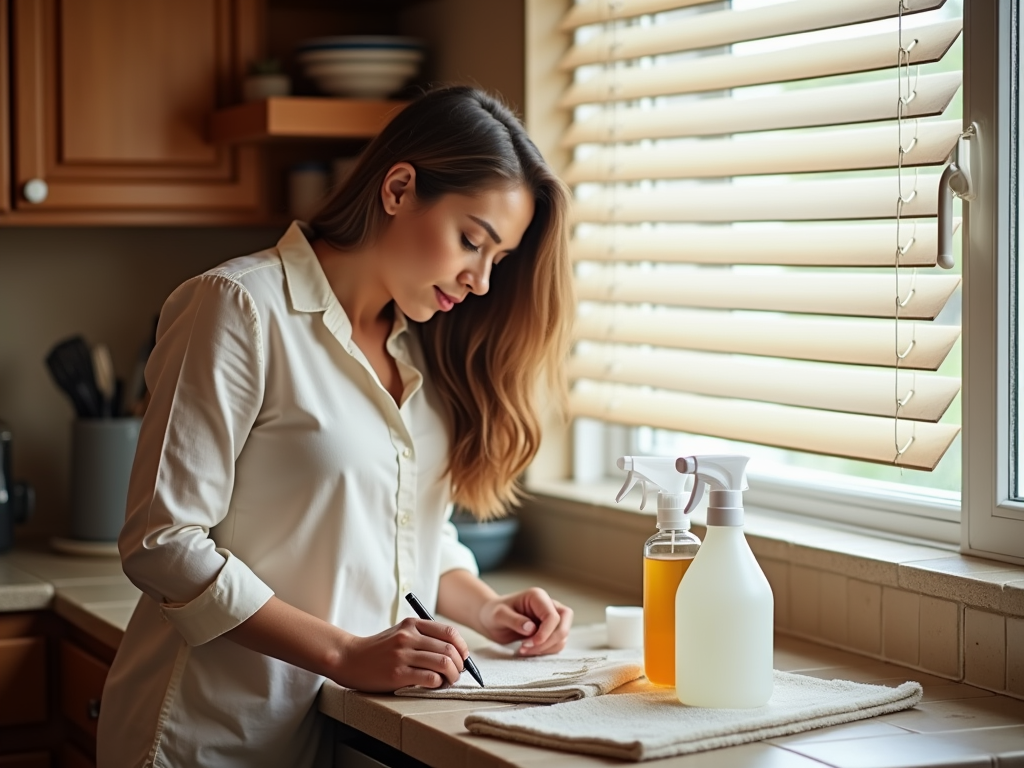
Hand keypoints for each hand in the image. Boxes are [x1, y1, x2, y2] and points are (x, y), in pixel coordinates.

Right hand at [333, 617, 469, 691]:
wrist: (350, 658)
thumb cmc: (379, 649)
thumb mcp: (401, 633)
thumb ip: (423, 637)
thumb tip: (454, 652)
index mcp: (412, 624)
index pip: (449, 632)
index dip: (462, 647)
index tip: (463, 657)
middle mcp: (408, 637)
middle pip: (449, 649)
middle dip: (460, 665)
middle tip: (458, 673)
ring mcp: (402, 655)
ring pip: (443, 663)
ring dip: (452, 676)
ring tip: (449, 681)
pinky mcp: (397, 674)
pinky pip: (429, 678)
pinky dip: (438, 684)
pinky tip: (434, 685)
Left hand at [478, 588, 573, 655]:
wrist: (490, 619)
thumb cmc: (493, 613)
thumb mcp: (498, 615)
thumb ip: (514, 620)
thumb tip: (531, 629)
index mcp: (537, 597)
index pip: (553, 616)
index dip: (545, 633)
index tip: (528, 644)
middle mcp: (548, 605)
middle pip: (565, 622)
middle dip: (551, 640)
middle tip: (529, 648)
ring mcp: (551, 617)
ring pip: (562, 635)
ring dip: (547, 647)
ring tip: (524, 650)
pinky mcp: (550, 630)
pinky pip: (557, 642)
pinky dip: (546, 650)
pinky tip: (529, 650)